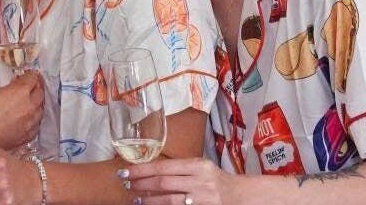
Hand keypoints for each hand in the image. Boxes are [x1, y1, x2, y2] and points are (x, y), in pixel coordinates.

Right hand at [0, 71, 42, 148]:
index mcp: (20, 91)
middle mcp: (29, 106)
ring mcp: (29, 123)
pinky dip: (33, 120)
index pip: (33, 78)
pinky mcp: (26, 137)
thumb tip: (12, 89)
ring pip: (40, 109)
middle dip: (35, 88)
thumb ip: (7, 89)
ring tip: (29, 102)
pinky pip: (36, 125)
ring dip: (36, 104)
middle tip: (29, 86)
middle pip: (40, 92)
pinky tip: (26, 120)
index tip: (26, 76)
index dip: (29, 76)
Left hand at [120, 157, 242, 204]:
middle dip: (141, 184)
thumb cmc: (215, 179)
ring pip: (168, 200)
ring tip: (135, 199)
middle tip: (126, 185)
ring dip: (149, 200)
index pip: (163, 167)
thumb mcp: (200, 167)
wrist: (240, 196)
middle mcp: (199, 181)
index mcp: (197, 165)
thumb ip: (179, 168)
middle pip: (163, 183)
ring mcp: (201, 198)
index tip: (125, 171)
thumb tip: (148, 170)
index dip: (141, 170)